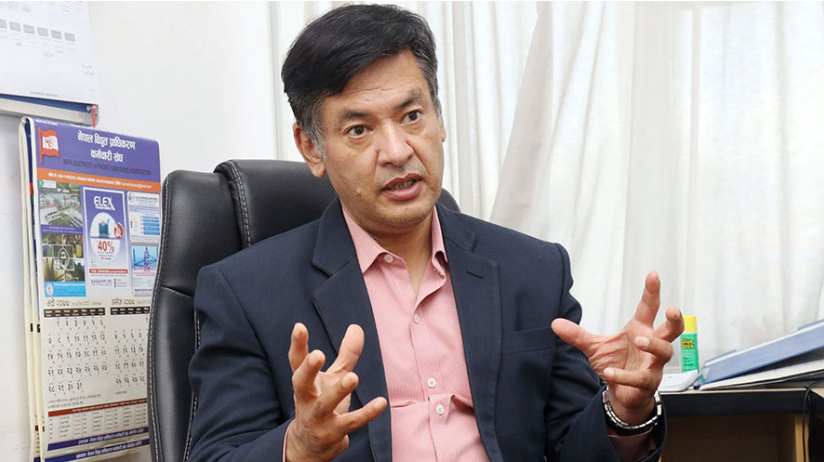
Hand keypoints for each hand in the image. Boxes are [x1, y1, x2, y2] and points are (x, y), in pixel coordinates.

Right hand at [286, 323, 386, 461]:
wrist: (310, 446)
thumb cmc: (321, 403)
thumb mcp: (333, 377)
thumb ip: (346, 354)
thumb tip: (356, 327)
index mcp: (304, 383)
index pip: (296, 362)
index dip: (297, 344)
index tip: (299, 327)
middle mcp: (306, 399)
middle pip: (301, 383)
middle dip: (308, 369)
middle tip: (318, 354)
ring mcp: (318, 418)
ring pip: (326, 404)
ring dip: (338, 391)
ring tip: (352, 377)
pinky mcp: (333, 433)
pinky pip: (351, 423)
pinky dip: (367, 413)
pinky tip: (381, 402)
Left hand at [551, 271, 683, 423]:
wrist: (622, 394)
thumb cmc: (616, 364)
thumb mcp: (593, 347)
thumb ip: (577, 335)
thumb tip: (554, 323)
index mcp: (639, 329)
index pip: (649, 308)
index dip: (652, 291)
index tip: (653, 274)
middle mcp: (651, 345)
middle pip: (673, 329)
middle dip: (675, 319)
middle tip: (672, 309)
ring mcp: (653, 364)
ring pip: (664, 351)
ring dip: (653, 344)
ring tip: (639, 340)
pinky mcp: (648, 383)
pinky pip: (642, 378)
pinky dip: (626, 375)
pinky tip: (610, 372)